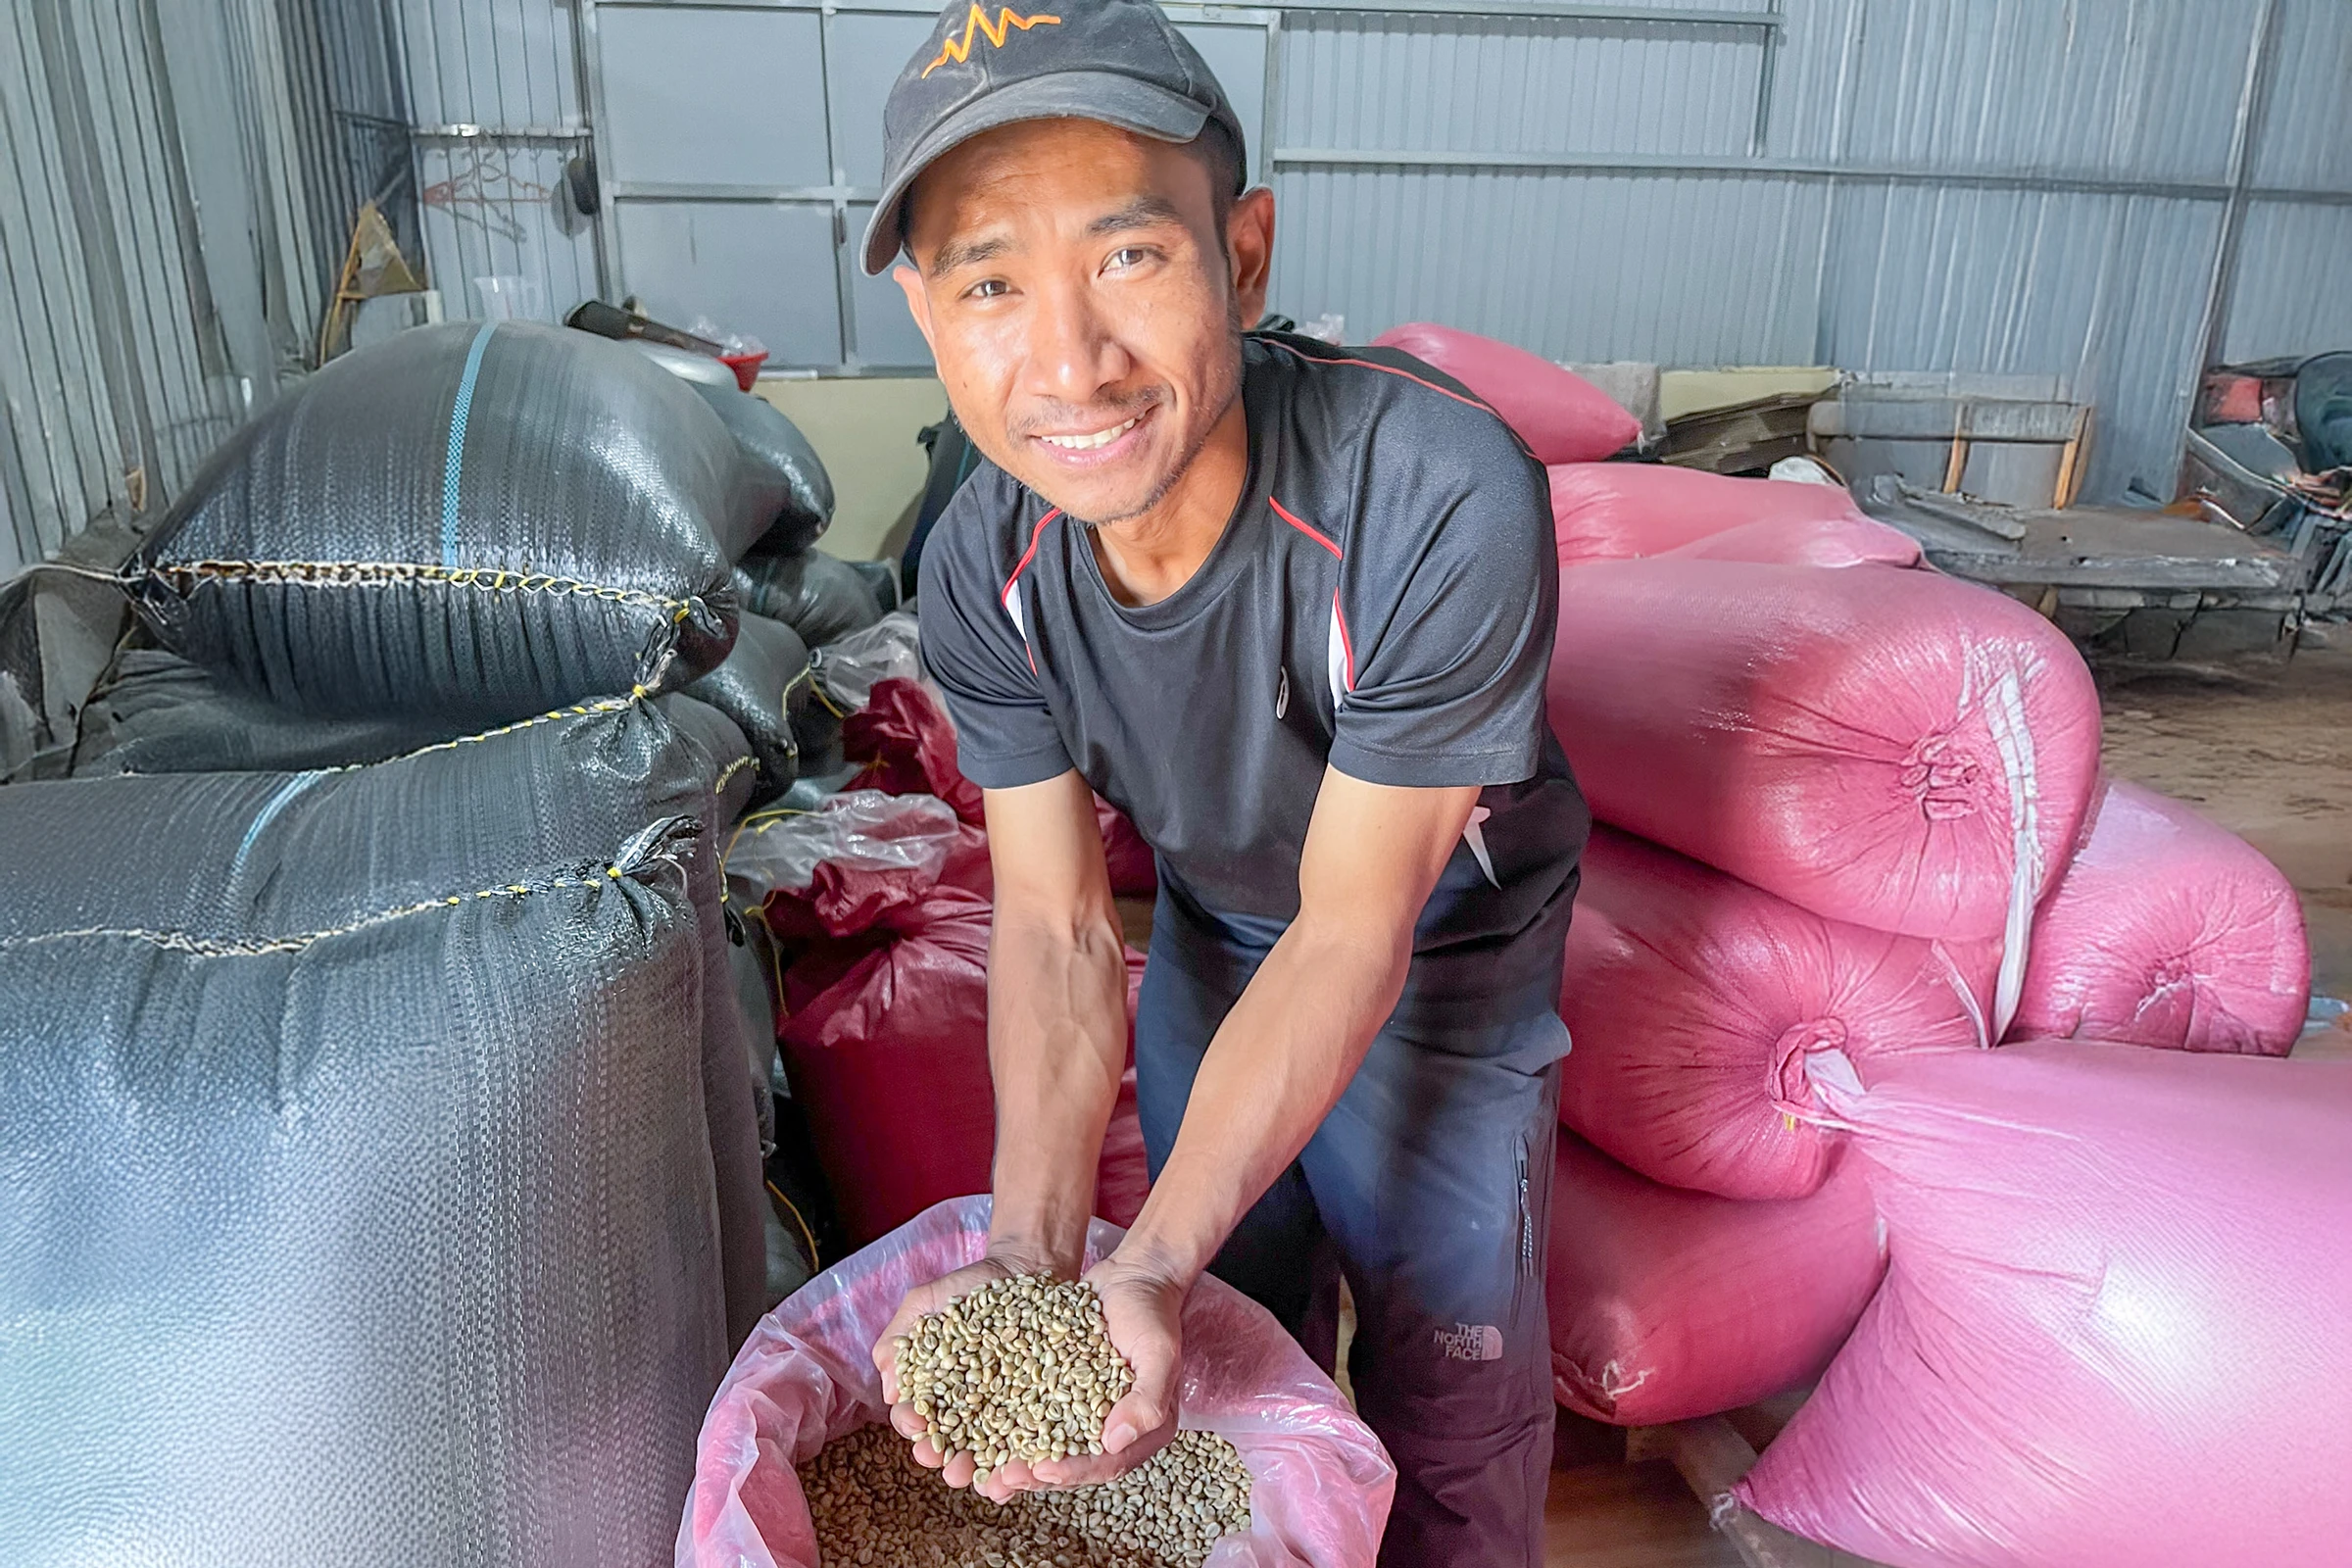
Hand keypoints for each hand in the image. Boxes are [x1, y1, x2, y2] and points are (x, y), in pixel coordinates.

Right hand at [872, 1248, 1064, 1492]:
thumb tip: (889, 1390)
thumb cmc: (967, 1287)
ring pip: (989, 1454)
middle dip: (945, 1461)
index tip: (916, 1422)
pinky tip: (1024, 1472)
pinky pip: (1031, 1442)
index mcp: (933, 1391)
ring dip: (982, 1473)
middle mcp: (965, 1411)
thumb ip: (900, 1339)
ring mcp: (1002, 1414)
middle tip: (947, 1465)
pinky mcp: (1038, 1410)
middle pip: (950, 1446)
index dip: (912, 1425)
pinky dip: (1025, 1462)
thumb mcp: (925, 1303)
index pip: (915, 1418)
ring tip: (983, 1478)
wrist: (1023, 1268)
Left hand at [984, 1247, 1183, 1500]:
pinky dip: (1007, 1426)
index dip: (1072, 1471)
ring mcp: (1083, 1412)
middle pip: (1071, 1463)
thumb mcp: (1159, 1352)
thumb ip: (1147, 1399)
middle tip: (1000, 1482)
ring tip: (983, 1471)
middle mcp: (1112, 1429)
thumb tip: (1114, 1442)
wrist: (1135, 1277)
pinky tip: (977, 1432)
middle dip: (1034, 1475)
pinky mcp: (1059, 1391)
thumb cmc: (1153, 1313)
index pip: (1106, 1464)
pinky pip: (1033, 1415)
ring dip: (1015, 1460)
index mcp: (1142, 1430)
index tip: (1040, 1471)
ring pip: (1047, 1445)